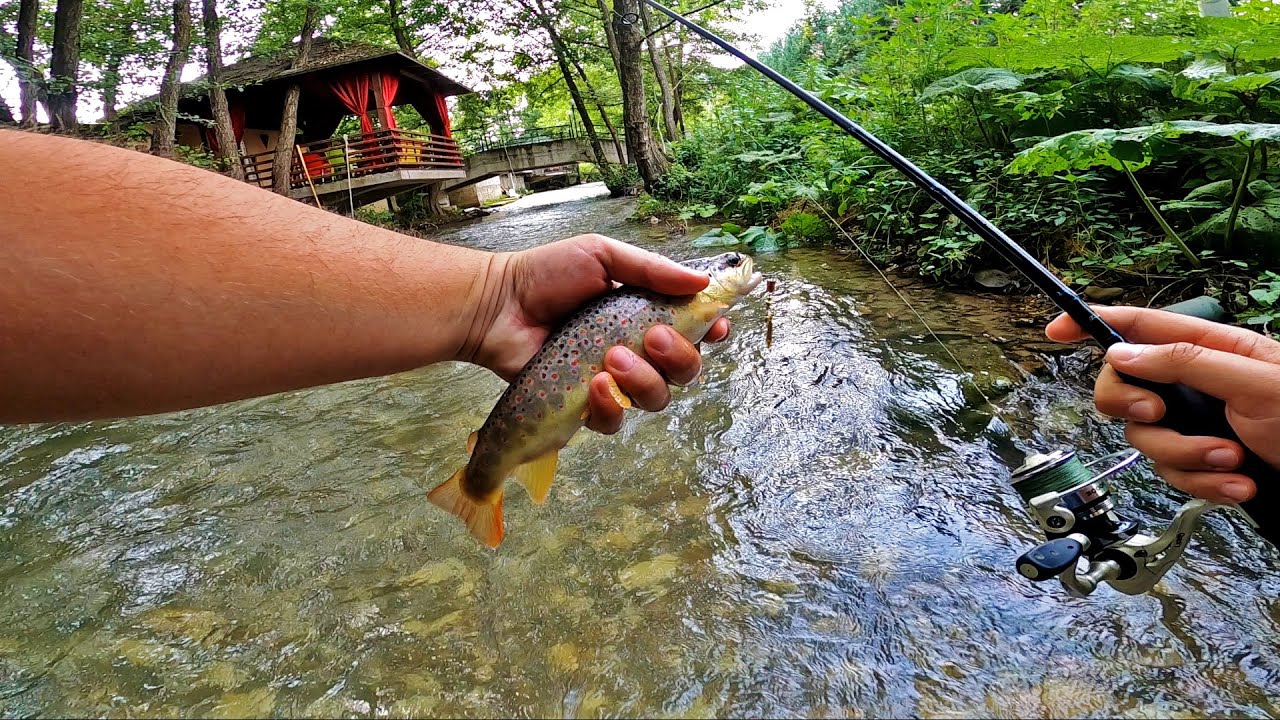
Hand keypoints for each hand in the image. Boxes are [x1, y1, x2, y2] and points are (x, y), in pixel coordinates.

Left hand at [460, 234, 730, 434]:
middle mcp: (638, 350)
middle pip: (686, 370)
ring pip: (657, 398)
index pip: (697, 331)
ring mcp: (614, 381)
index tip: (717, 327)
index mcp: (647, 314)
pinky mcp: (586, 406)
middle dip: (678, 357)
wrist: (498, 306)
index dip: (713, 332)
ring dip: (644, 380)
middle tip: (651, 338)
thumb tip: (704, 283)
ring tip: (611, 357)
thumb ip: (652, 270)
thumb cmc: (547, 275)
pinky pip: (616, 421)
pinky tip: (594, 384)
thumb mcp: (602, 256)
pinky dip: (611, 406)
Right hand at [1046, 306, 1279, 503]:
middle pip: (1124, 390)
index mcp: (1209, 349)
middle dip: (1135, 412)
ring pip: (1146, 442)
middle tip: (1158, 417)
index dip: (1092, 323)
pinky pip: (1173, 476)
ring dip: (1186, 458)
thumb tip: (1124, 355)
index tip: (1055, 331)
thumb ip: (1186, 363)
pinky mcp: (1204, 463)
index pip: (1138, 326)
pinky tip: (1239, 487)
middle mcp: (1196, 385)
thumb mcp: (1256, 382)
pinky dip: (1204, 486)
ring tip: (1233, 463)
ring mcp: (1197, 425)